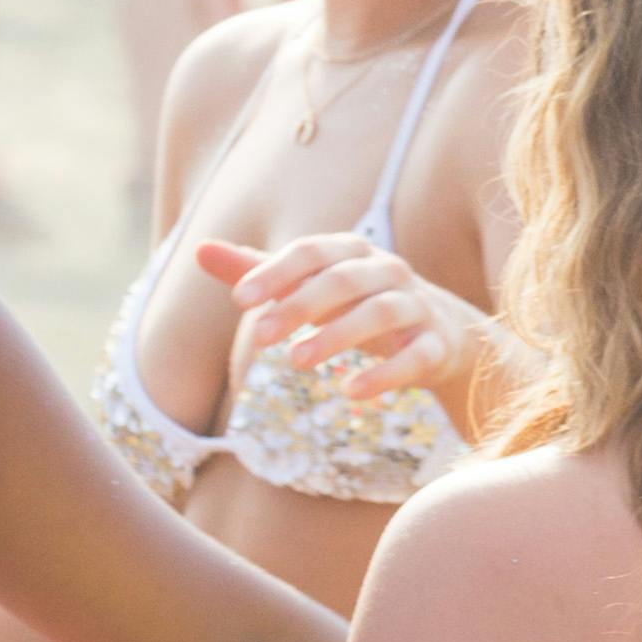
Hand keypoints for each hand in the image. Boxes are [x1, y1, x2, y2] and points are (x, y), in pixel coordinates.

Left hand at [198, 230, 486, 402]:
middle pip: (344, 280)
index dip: (276, 273)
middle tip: (259, 338)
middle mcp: (390, 272)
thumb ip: (258, 271)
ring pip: (380, 313)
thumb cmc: (359, 305)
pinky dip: (385, 374)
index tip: (240, 302)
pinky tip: (350, 392)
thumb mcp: (309, 287)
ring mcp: (418, 307)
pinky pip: (415, 356)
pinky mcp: (436, 345)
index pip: (312, 252)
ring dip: (337, 336)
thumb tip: (200, 249)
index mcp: (354, 252)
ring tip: (296, 362)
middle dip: (300, 306)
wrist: (441, 335)